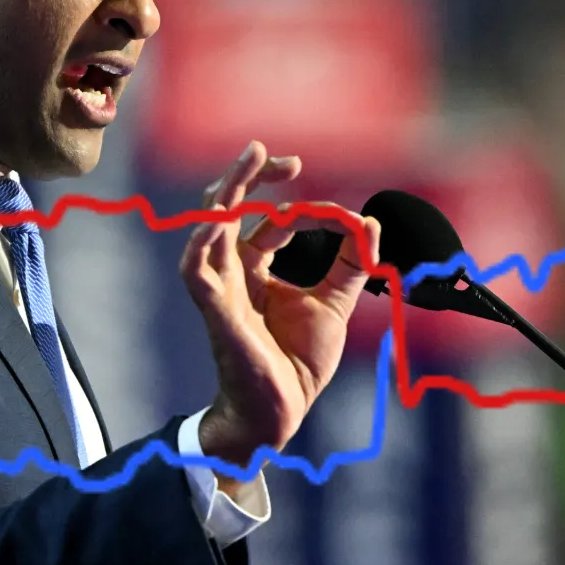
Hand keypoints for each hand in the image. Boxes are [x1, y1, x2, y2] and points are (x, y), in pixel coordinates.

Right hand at [178, 141, 380, 484]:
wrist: (282, 411)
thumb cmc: (297, 362)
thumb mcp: (334, 302)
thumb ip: (351, 263)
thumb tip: (368, 221)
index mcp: (254, 269)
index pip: (270, 222)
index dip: (301, 208)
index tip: (336, 211)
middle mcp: (231, 272)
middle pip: (226, 209)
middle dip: (249, 176)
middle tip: (275, 153)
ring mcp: (219, 289)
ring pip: (207, 226)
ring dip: (225, 191)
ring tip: (248, 160)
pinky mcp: (214, 311)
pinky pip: (196, 270)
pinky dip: (202, 242)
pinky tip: (217, 219)